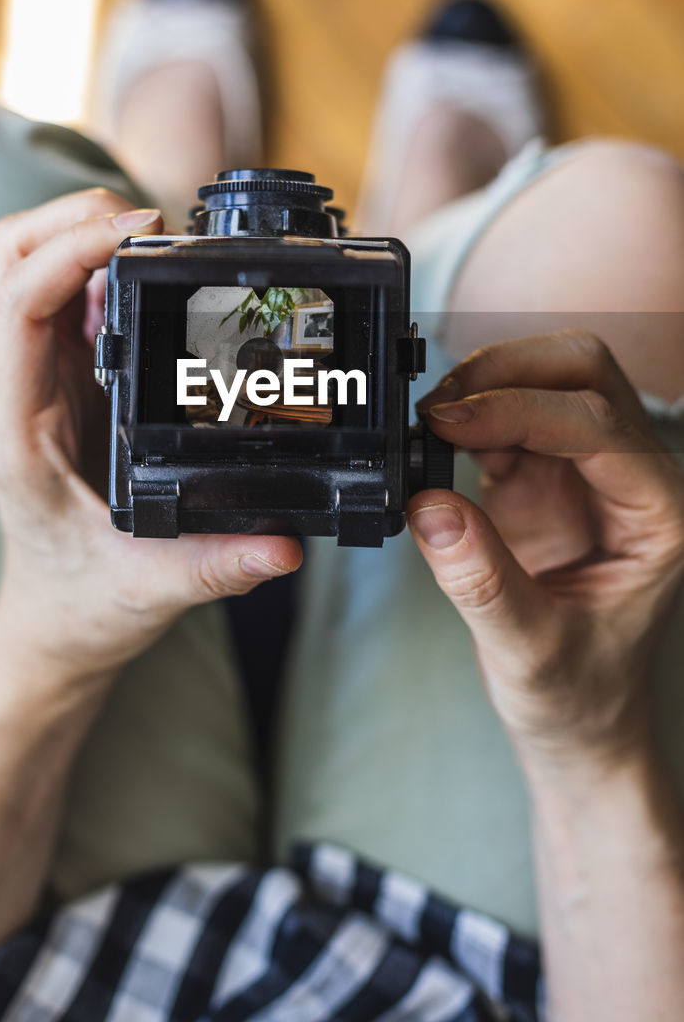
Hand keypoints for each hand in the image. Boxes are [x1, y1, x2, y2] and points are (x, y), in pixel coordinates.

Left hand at [0, 188, 300, 686]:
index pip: (21, 304)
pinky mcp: (74, 375)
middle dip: (73, 217)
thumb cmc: (80, 603)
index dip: (71, 250)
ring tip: (161, 237)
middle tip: (154, 223)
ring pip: (37, 262)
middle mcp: (23, 387)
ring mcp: (45, 375)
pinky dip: (110, 264)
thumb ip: (215, 566)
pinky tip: (161, 276)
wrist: (56, 624)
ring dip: (87, 230)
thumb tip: (283, 546)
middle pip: (13, 257)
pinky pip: (76, 292)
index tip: (139, 233)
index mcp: (19, 427)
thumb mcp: (147, 590)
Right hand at [410, 332, 683, 769]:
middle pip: (583, 372)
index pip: (599, 424)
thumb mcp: (530, 653)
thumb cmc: (579, 695)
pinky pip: (506, 416)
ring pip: (545, 378)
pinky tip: (435, 442)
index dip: (521, 410)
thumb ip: (482, 580)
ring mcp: (587, 472)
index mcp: (661, 515)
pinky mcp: (544, 476)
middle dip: (509, 371)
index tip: (450, 423)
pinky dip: (467, 416)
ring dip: (484, 384)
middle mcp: (633, 479)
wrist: (576, 719)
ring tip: (428, 421)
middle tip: (440, 406)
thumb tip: (428, 508)